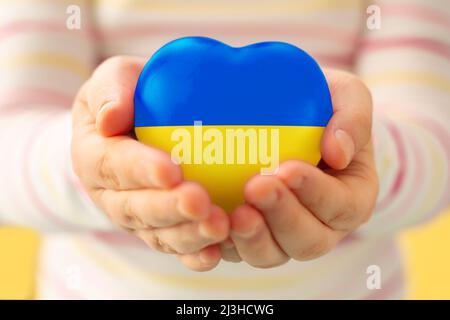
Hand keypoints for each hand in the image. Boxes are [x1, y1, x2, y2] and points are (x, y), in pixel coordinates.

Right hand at [71, 56, 228, 270]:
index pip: (113, 164)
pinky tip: (215, 253)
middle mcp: (111, 194)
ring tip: (218, 227)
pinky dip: (193, 254)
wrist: (134, 128)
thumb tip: (111, 117)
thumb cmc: (131, 98)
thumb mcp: (115, 79)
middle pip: (135, 208)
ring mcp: (136, 216)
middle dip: (168, 208)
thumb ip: (111, 90)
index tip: (171, 170)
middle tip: (200, 202)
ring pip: (156, 234)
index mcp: (94, 155)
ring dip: (187, 235)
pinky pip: (173, 247)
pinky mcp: (159, 228)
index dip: (140, 170)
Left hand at [220, 69, 378, 266]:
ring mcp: (282, 235)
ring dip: (251, 238)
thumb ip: (353, 117)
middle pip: (307, 241)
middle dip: (281, 217)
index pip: (341, 206)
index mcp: (350, 198)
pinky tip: (206, 224)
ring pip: (270, 254)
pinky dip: (220, 244)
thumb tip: (338, 153)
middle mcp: (319, 226)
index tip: (288, 169)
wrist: (286, 118)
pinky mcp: (248, 236)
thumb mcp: (346, 97)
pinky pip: (235, 251)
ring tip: (232, 214)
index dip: (316, 194)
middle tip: (255, 187)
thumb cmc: (319, 107)